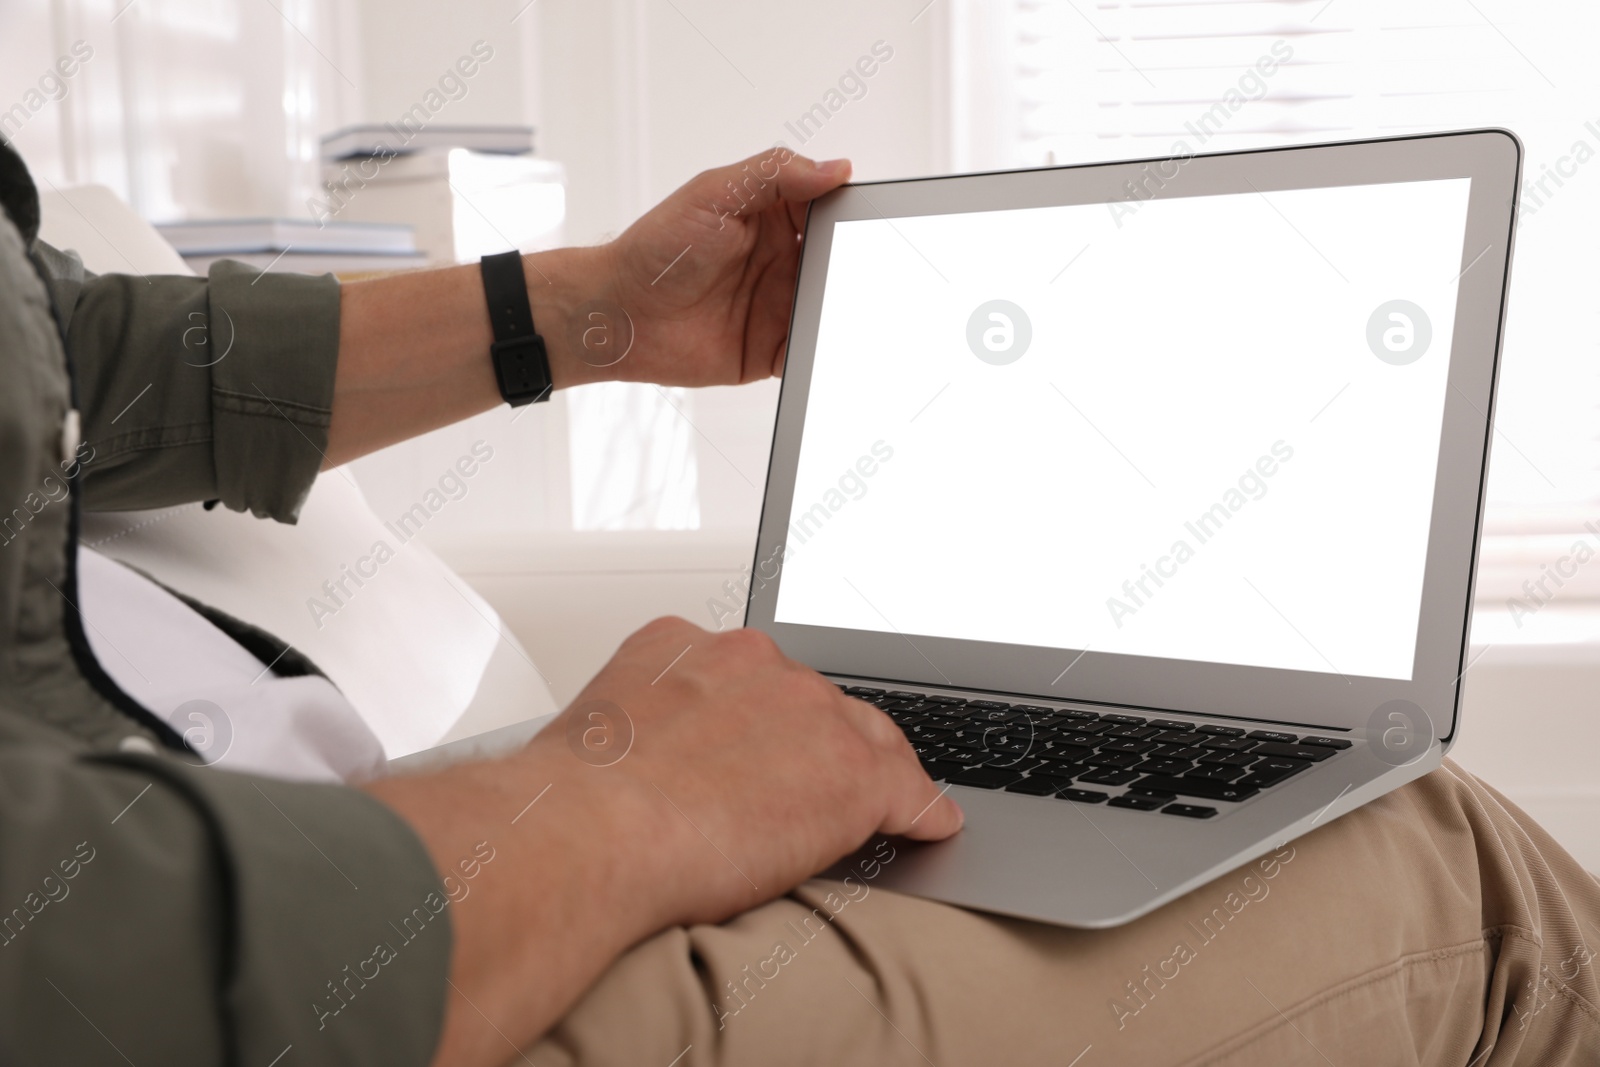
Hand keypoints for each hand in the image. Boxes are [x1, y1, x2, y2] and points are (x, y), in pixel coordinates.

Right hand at [368, 616, 961, 1066]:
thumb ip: (629, 730)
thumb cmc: (569, 802)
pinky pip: (907, 790)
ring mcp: (807, 713)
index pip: (747, 676)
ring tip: (863, 811)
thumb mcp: (590, 732)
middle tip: (796, 791)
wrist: (587, 831)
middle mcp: (752, 663)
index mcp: (682, 647)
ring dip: (860, 774)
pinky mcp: (850, 773)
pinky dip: (922, 810)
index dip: (762, 720)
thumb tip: (627, 768)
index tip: (759, 746)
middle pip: (808, 701)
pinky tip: (931, 825)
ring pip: (861, 739)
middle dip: (808, 743)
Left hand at [588, 150, 851, 387]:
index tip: (875, 216)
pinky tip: (839, 348)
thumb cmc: (655, 250)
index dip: (853, 211)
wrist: (618, 315)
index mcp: (773, 217)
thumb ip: (775, 174)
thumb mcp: (713, 193)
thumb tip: (836, 168)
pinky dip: (829, 352)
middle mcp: (782, 261)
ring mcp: (780, 307)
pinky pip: (812, 352)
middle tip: (870, 268)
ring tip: (863, 309)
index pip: (829, 208)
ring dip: (847, 309)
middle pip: (839, 260)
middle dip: (858, 264)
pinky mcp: (773, 350)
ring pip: (832, 307)